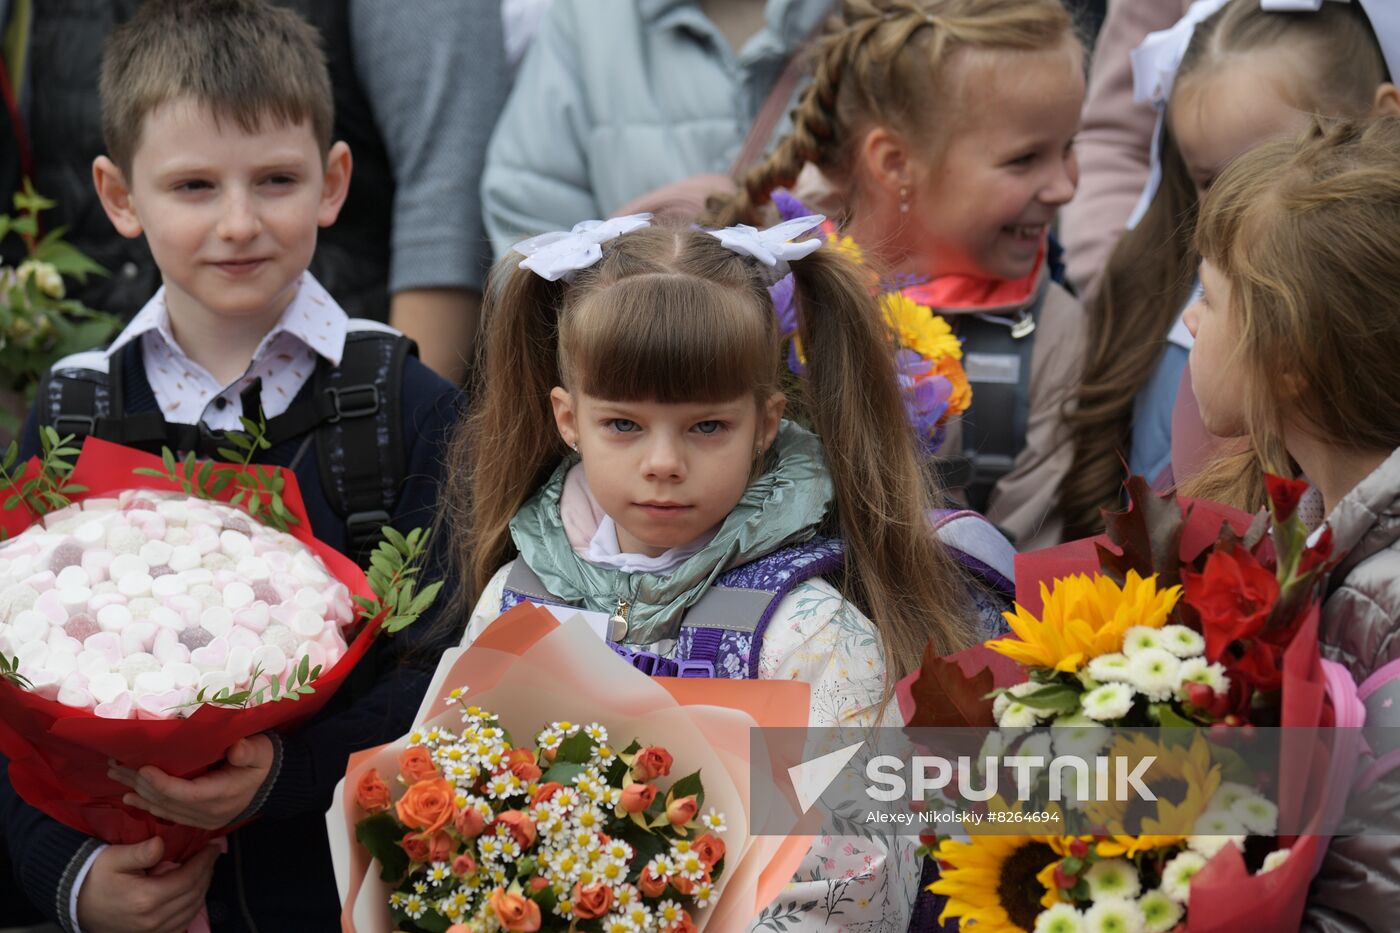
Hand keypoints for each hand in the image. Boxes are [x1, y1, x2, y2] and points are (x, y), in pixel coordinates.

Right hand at [76, 837, 219, 932]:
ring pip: (192, 910)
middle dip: (207, 872)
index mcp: (147, 897)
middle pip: (194, 894)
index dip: (204, 860)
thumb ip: (141, 852)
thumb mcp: (114, 858)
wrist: (77, 903)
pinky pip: (182, 924)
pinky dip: (192, 907)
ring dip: (203, 889)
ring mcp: (153, 931)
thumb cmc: (97, 876)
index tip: (213, 846)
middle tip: (211, 855)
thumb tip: (162, 843)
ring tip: (205, 870)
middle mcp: (153, 918)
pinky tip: (193, 892)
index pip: (189, 877)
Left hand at [108, 735, 274, 829]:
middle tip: (116, 767)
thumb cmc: (265, 762)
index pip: (185, 793)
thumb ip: (249, 751)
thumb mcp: (262, 751)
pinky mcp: (198, 819)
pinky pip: (168, 814)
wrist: (273, 784)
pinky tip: (131, 797)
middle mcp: (208, 812)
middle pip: (167, 802)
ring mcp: (202, 819)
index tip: (142, 768)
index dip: (162, 783)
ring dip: (139, 794)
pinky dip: (148, 805)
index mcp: (222, 795)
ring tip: (117, 778)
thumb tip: (237, 749)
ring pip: (164, 809)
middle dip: (140, 785)